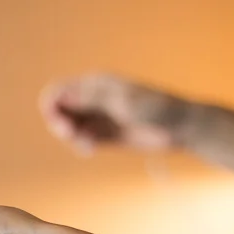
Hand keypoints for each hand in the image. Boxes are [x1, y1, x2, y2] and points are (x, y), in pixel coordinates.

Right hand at [39, 73, 194, 153]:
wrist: (181, 127)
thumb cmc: (157, 108)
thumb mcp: (123, 101)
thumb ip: (92, 98)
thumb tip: (62, 95)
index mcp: (96, 83)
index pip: (59, 91)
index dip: (52, 108)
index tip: (63, 125)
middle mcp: (93, 98)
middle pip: (60, 109)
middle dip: (60, 124)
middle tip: (73, 136)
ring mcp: (99, 117)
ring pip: (70, 126)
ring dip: (71, 136)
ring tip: (87, 145)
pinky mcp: (106, 134)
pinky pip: (82, 138)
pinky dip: (81, 144)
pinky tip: (90, 150)